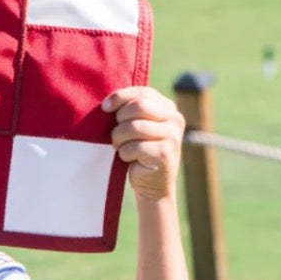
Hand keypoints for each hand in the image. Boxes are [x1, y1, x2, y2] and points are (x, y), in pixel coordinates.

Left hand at [103, 86, 184, 201]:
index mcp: (168, 108)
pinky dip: (124, 154)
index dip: (121, 97)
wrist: (153, 186)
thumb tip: (107, 103)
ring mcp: (172, 136)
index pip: (143, 92)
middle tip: (116, 136)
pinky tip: (128, 159)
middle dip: (120, 121)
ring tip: (120, 147)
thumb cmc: (139, 154)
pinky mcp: (165, 153)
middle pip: (138, 106)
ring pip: (133, 127)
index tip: (105, 107)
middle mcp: (174, 119)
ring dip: (119, 139)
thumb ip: (131, 112)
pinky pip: (134, 147)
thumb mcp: (137, 128)